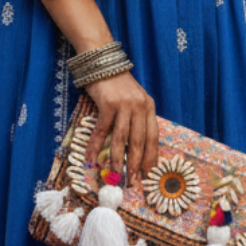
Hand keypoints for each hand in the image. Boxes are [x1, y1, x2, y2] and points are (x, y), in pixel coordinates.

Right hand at [84, 71, 158, 187]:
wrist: (103, 63)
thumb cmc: (117, 85)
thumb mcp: (134, 100)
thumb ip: (137, 119)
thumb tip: (135, 150)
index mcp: (149, 107)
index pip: (153, 137)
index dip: (151, 157)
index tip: (148, 174)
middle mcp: (139, 106)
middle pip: (139, 141)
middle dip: (136, 164)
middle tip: (133, 182)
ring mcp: (124, 104)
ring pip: (121, 138)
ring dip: (118, 159)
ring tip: (116, 174)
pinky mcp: (108, 104)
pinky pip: (102, 130)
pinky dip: (96, 145)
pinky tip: (92, 157)